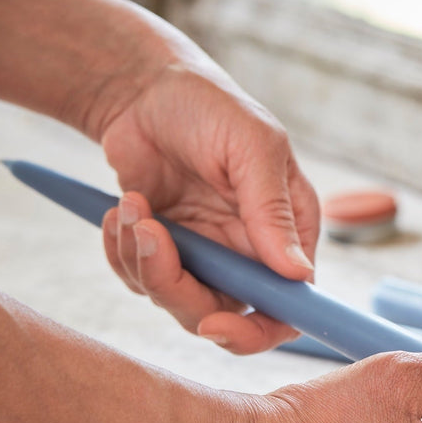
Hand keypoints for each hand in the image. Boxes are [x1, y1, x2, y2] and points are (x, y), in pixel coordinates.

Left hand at [96, 46, 319, 354]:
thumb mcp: (252, 146)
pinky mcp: (164, 251)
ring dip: (143, 261)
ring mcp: (205, 256)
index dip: (258, 330)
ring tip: (132, 206)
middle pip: (224, 316)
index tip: (214, 323)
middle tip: (151, 237)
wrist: (144, 92)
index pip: (288, 306)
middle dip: (178, 289)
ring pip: (176, 302)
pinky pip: (140, 280)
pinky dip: (123, 251)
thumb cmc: (209, 106)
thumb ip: (273, 210)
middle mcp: (249, 253)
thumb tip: (298, 274)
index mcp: (287, 231)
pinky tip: (122, 210)